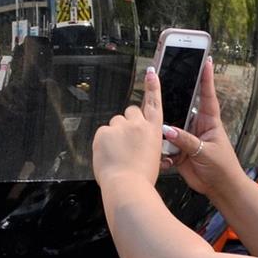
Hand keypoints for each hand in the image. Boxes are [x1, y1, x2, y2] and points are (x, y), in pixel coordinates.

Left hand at [92, 67, 165, 188]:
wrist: (127, 185)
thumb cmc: (142, 177)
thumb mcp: (154, 158)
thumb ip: (147, 144)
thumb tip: (141, 144)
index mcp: (154, 130)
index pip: (154, 103)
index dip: (153, 87)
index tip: (150, 72)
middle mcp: (138, 125)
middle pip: (130, 111)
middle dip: (127, 121)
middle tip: (125, 140)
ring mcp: (120, 127)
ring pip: (115, 123)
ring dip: (115, 133)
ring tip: (118, 152)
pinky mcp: (103, 132)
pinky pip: (102, 132)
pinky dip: (104, 141)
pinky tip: (108, 154)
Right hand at [163, 58, 244, 195]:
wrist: (220, 189)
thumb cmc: (223, 168)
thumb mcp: (207, 152)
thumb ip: (187, 141)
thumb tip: (168, 131)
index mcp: (210, 122)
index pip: (208, 96)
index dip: (207, 79)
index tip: (206, 61)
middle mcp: (197, 126)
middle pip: (182, 107)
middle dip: (173, 98)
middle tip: (160, 83)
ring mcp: (187, 138)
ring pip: (171, 126)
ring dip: (164, 129)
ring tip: (156, 127)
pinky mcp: (179, 151)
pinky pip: (166, 145)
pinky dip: (163, 150)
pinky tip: (164, 156)